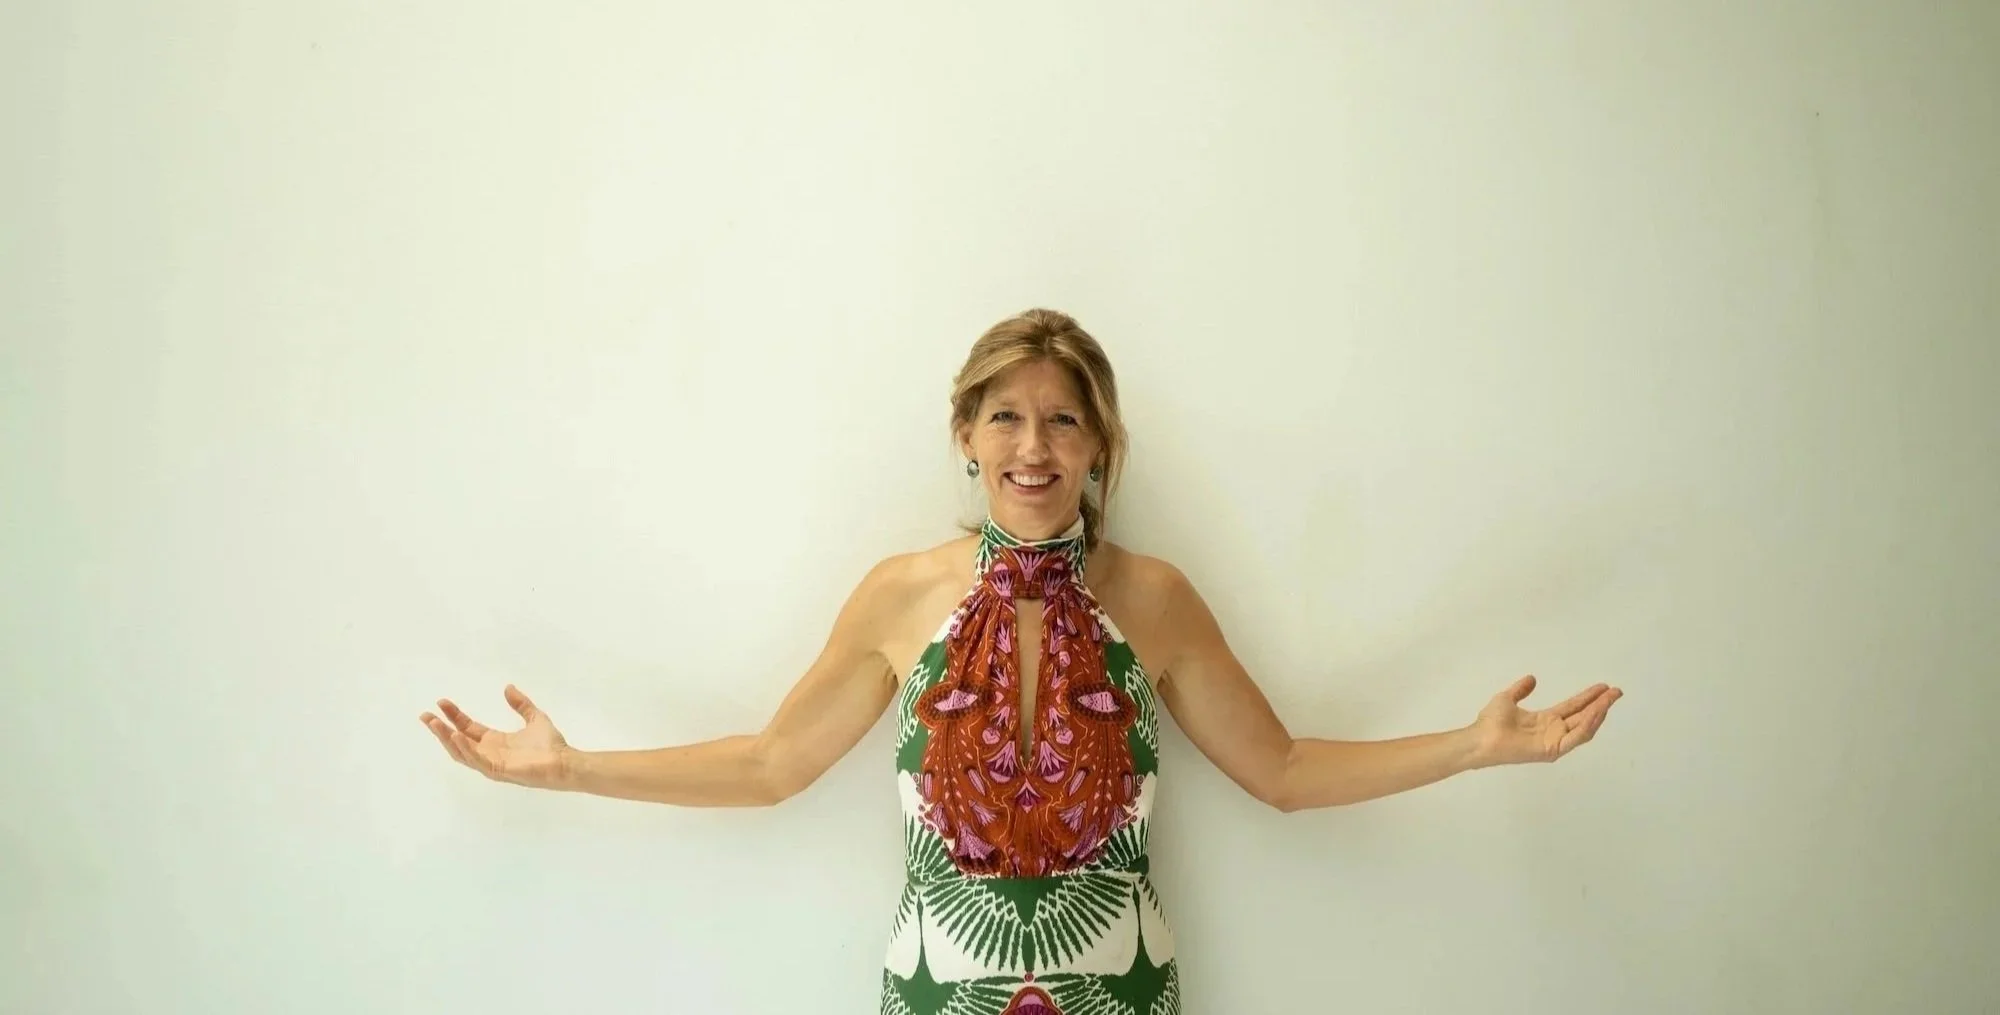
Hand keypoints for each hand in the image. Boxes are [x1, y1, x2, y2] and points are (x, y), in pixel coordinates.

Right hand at [420, 684, 571, 788]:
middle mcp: (488, 753)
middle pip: (458, 740)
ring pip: (461, 752)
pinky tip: (456, 735)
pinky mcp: (497, 770)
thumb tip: (508, 687)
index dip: (454, 716)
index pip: (468, 727)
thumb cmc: (551, 745)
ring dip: (446, 738)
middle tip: (425, 715)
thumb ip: (521, 704)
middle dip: (441, 729)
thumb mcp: (534, 717)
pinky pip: (476, 759)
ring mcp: (490, 763)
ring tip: (434, 723)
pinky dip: (465, 748)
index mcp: (494, 742)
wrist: (564, 762)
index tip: (441, 702)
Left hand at [1469, 675, 1620, 766]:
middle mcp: (1554, 731)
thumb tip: (1532, 678)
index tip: (1604, 687)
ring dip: (1598, 713)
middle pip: (1584, 717)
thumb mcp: (1507, 699)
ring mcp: (1555, 742)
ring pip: (1584, 727)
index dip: (1589, 697)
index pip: (1573, 707)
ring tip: (1610, 699)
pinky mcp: (1552, 750)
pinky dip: (1588, 726)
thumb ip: (1520, 690)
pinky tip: (1597, 713)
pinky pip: (1575, 738)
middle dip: (1601, 704)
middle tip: (1617, 691)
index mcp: (1546, 720)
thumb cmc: (1491, 722)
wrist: (1480, 738)